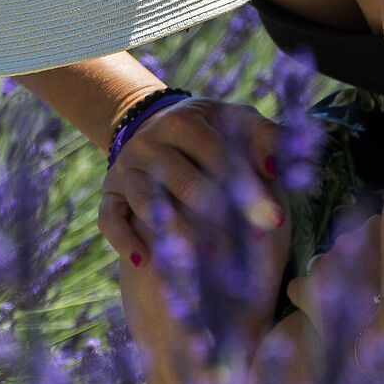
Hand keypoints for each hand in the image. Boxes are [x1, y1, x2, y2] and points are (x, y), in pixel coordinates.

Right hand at [99, 96, 288, 288]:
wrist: (154, 130)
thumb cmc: (211, 133)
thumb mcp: (237, 121)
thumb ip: (264, 136)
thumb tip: (272, 168)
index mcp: (181, 122)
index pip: (216, 154)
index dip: (247, 187)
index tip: (275, 219)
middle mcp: (148, 143)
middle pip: (181, 179)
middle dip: (216, 213)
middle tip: (246, 244)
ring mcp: (125, 169)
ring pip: (145, 200)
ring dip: (174, 229)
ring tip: (204, 256)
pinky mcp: (109, 194)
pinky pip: (109, 218)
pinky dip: (123, 239)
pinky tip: (144, 261)